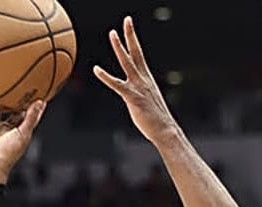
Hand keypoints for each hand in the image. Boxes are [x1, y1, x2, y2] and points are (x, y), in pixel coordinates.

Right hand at [0, 101, 44, 183]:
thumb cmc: (8, 152)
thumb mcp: (24, 133)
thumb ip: (31, 117)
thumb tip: (41, 102)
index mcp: (19, 132)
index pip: (27, 116)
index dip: (32, 106)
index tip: (37, 94)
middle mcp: (6, 129)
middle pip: (11, 112)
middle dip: (14, 101)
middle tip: (17, 86)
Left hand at [93, 16, 179, 145]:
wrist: (165, 130)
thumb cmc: (155, 120)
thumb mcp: (146, 102)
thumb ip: (138, 94)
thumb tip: (133, 95)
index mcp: (146, 78)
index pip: (139, 54)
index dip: (133, 39)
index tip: (129, 25)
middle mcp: (143, 79)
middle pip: (136, 52)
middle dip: (130, 35)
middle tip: (126, 20)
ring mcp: (139, 87)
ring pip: (127, 62)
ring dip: (120, 47)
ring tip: (112, 33)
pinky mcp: (133, 97)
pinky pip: (117, 84)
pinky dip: (106, 76)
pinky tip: (96, 69)